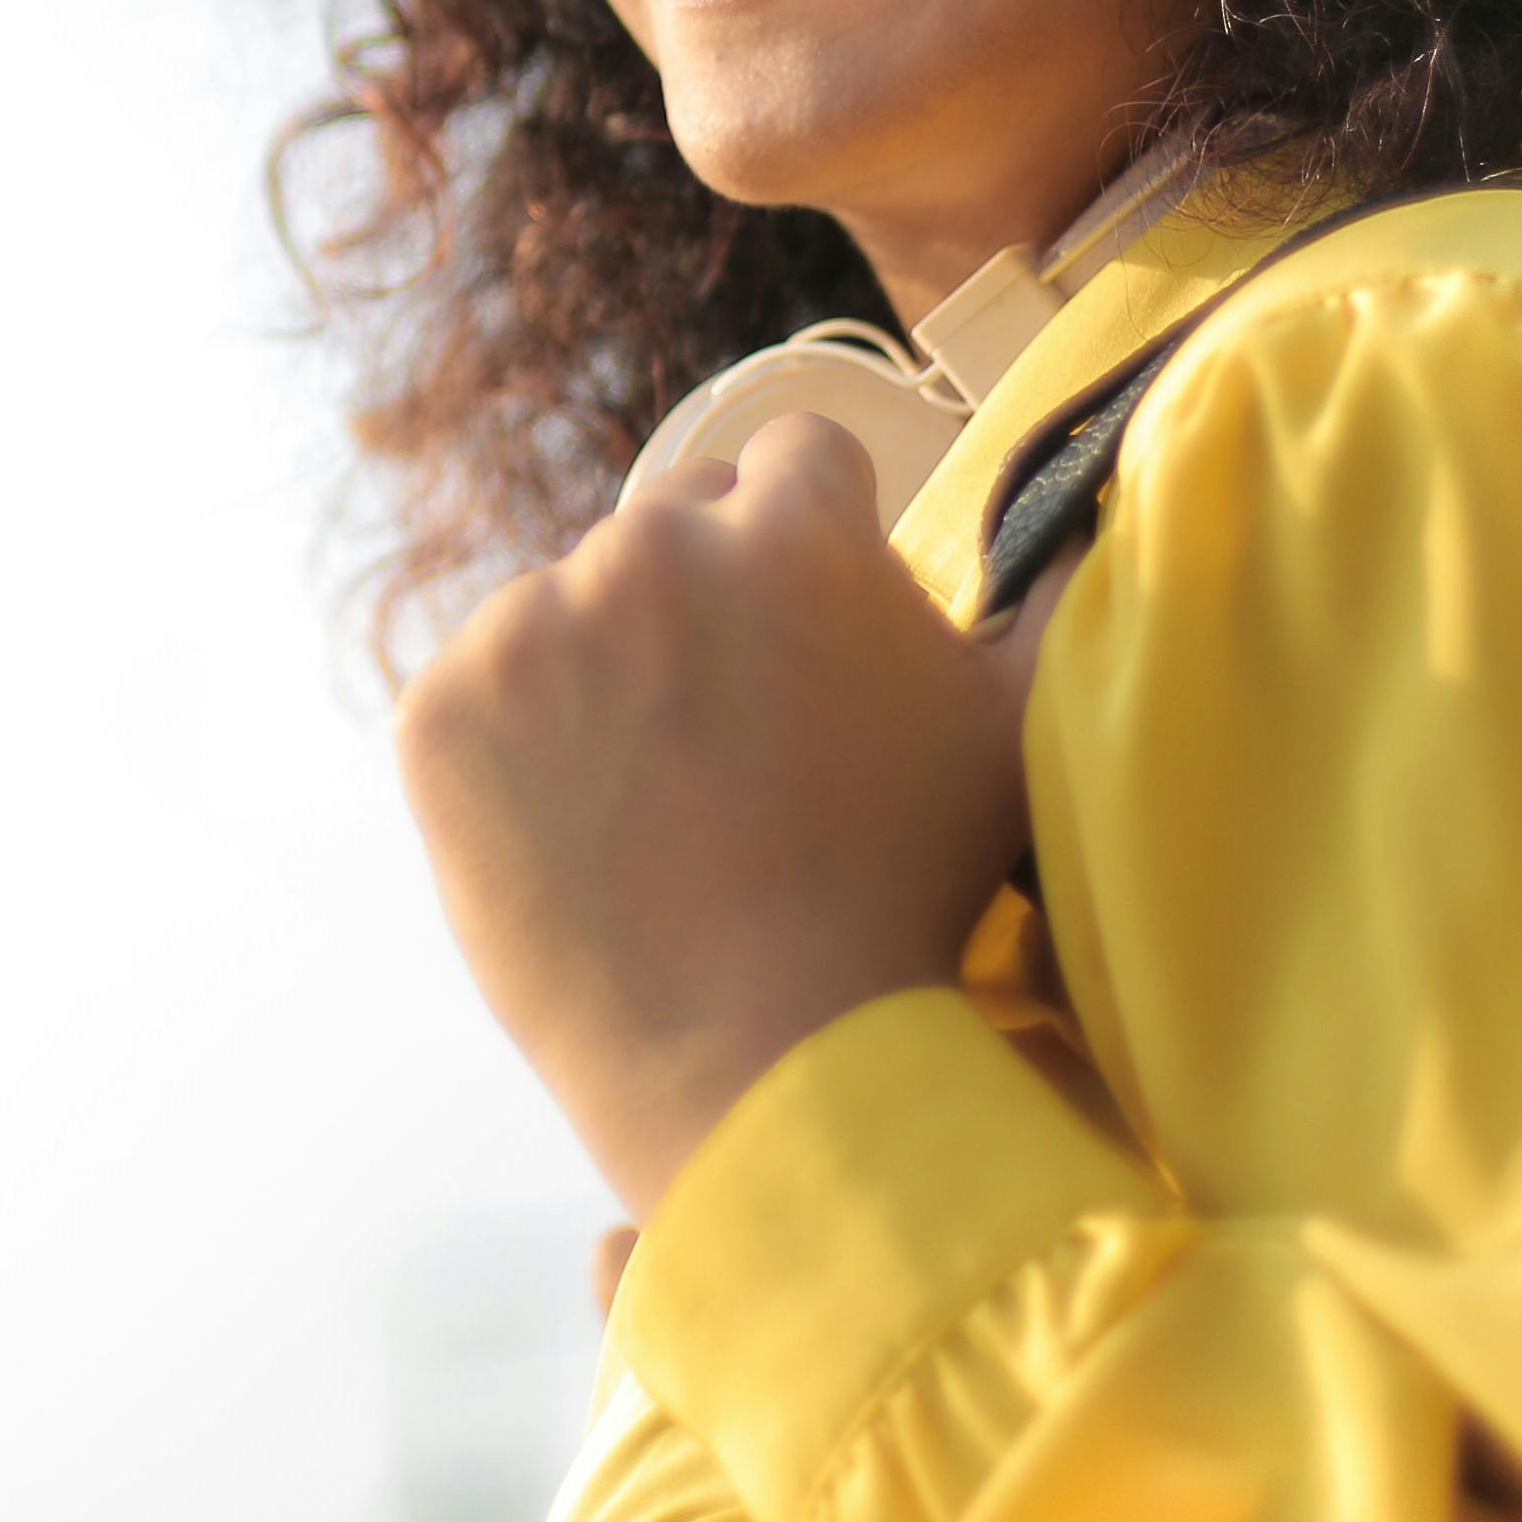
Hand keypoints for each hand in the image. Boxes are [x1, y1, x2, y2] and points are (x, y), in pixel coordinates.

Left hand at [394, 414, 1040, 1216]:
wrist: (762, 1061)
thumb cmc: (907, 893)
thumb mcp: (1015, 734)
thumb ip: (1052, 600)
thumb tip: (1082, 519)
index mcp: (793, 528)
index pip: (795, 459)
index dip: (812, 542)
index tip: (814, 632)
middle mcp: (650, 546)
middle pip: (676, 521)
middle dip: (708, 599)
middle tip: (739, 732)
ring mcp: (527, 627)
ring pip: (571, 607)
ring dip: (605, 671)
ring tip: (661, 801)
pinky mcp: (439, 712)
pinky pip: (480, 691)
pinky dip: (516, 746)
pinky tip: (581, 829)